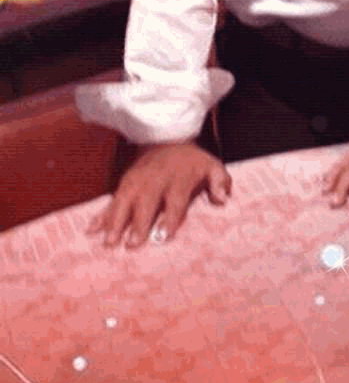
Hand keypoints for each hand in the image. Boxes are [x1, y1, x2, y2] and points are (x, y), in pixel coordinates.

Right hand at [87, 142, 230, 248]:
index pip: (173, 200)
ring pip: (124, 201)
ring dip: (115, 222)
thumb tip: (223, 198)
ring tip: (108, 242)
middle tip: (132, 244)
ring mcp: (136, 181)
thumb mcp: (212, 166)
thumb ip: (220, 181)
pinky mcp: (124, 183)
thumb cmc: (192, 161)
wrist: (166, 138)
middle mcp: (154, 180)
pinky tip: (91, 230)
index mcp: (177, 178)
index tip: (162, 237)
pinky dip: (101, 214)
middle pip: (145, 202)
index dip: (168, 218)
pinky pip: (111, 199)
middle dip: (138, 223)